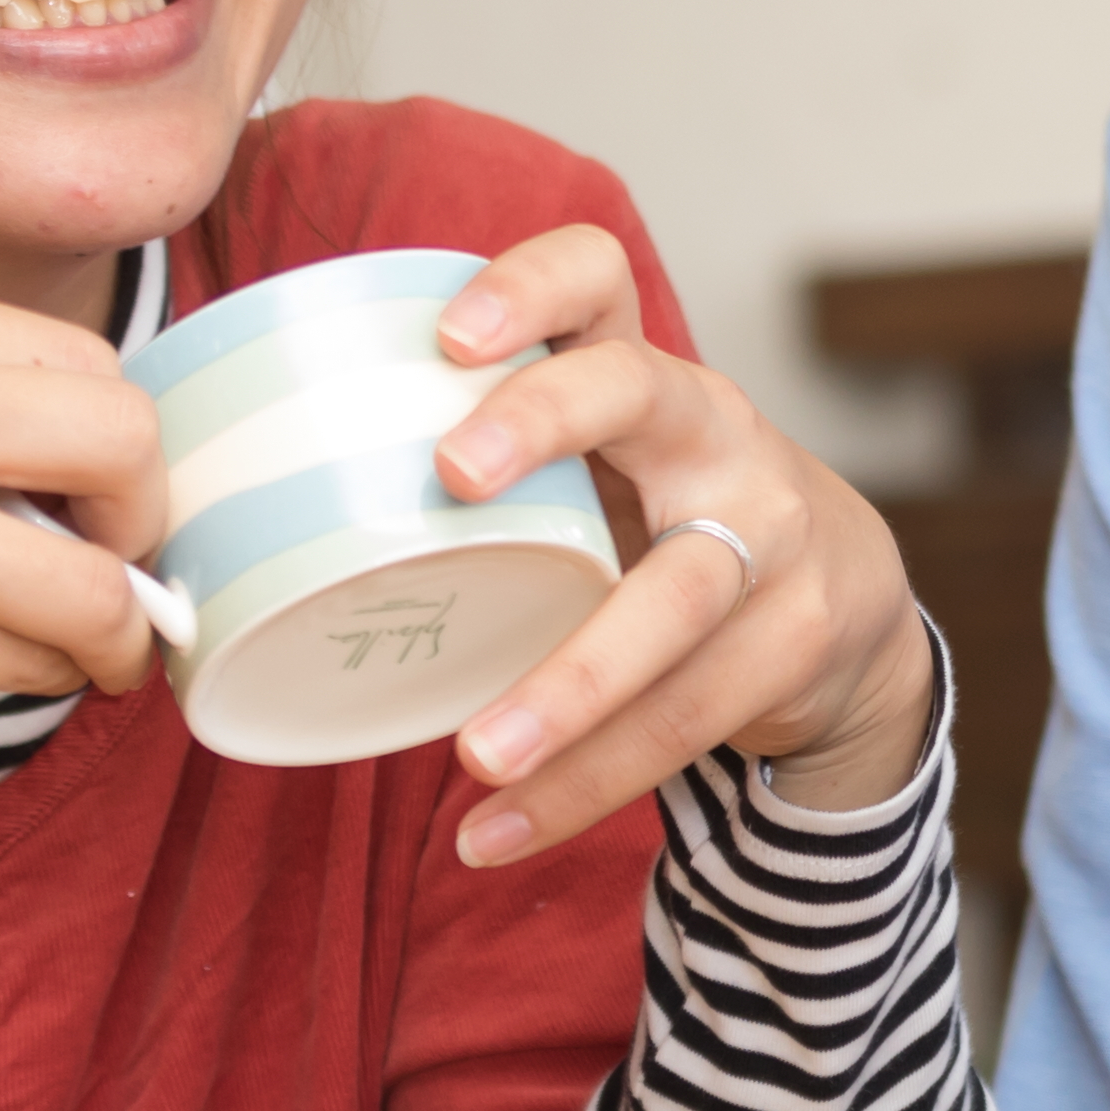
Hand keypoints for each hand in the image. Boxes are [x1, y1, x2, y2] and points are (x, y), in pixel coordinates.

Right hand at [0, 275, 175, 944]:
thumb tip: (56, 441)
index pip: (81, 361)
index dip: (108, 443)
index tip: (92, 496)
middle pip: (127, 443)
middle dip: (141, 520)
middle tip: (108, 568)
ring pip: (95, 581)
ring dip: (107, 631)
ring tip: (80, 653)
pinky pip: (24, 662)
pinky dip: (35, 679)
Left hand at [423, 223, 935, 866]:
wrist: (850, 605)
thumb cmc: (670, 528)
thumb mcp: (611, 471)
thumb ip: (499, 475)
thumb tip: (259, 531)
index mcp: (645, 378)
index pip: (601, 278)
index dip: (530, 284)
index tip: (448, 336)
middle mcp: (715, 433)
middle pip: (644, 391)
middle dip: (545, 419)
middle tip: (450, 479)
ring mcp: (768, 536)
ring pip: (673, 603)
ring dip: (570, 687)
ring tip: (477, 758)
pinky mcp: (792, 641)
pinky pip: (684, 719)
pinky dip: (584, 788)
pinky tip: (501, 832)